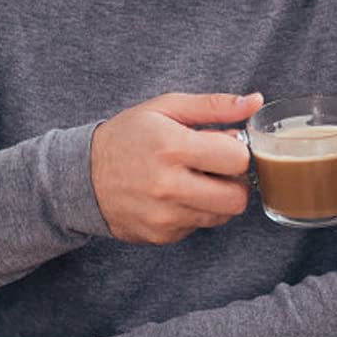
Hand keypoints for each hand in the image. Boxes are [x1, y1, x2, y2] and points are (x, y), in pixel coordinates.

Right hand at [91, 91, 262, 243]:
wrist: (81, 175)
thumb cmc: (128, 136)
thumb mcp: (166, 108)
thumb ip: (214, 106)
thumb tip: (255, 101)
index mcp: (172, 147)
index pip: (238, 160)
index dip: (237, 152)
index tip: (223, 146)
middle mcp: (168, 186)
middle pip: (237, 197)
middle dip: (234, 181)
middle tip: (214, 168)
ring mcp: (163, 216)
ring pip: (222, 215)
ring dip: (216, 198)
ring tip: (194, 180)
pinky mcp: (160, 235)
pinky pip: (198, 227)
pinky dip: (195, 211)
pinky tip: (176, 196)